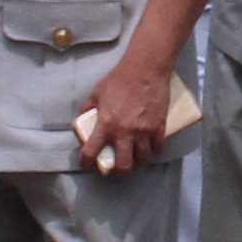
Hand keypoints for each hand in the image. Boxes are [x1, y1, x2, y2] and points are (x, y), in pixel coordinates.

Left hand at [74, 52, 176, 174]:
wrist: (145, 69)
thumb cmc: (119, 79)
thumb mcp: (97, 93)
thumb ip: (89, 108)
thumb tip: (83, 118)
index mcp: (106, 125)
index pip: (91, 152)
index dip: (86, 162)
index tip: (86, 164)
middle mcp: (125, 133)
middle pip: (123, 166)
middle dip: (118, 171)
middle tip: (117, 167)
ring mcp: (144, 132)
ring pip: (142, 159)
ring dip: (138, 161)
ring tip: (135, 157)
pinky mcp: (159, 127)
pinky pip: (158, 148)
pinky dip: (154, 150)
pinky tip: (150, 147)